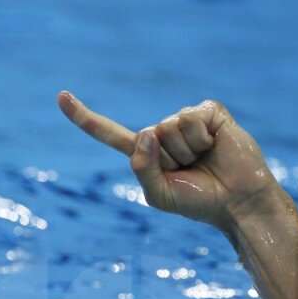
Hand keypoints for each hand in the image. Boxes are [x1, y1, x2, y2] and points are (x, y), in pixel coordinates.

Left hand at [57, 92, 276, 230]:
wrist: (237, 201)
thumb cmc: (198, 202)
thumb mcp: (158, 194)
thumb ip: (141, 168)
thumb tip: (147, 132)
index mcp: (145, 153)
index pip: (108, 133)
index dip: (84, 117)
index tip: (60, 96)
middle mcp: (162, 132)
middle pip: (147, 134)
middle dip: (169, 157)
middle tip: (191, 169)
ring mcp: (185, 119)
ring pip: (169, 125)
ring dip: (188, 148)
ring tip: (204, 159)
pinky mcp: (209, 111)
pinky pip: (192, 116)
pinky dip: (203, 135)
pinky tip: (216, 144)